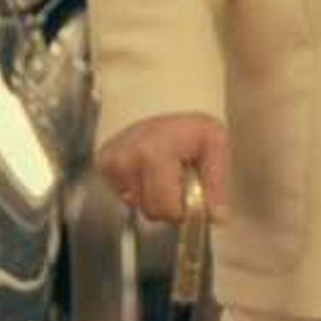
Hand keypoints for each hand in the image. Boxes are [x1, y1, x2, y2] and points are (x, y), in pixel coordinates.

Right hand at [98, 112, 229, 226]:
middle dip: (169, 205)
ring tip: (163, 172)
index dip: (183, 210)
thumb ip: (217, 181)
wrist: (161, 104)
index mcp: (155, 153)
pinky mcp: (103, 164)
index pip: (166, 208)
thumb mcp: (214, 145)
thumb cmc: (189, 129)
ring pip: (137, 206)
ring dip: (153, 197)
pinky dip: (138, 189)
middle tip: (178, 182)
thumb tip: (217, 216)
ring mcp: (111, 162)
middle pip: (151, 212)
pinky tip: (147, 171)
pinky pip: (125, 197)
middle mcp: (127, 158)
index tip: (191, 195)